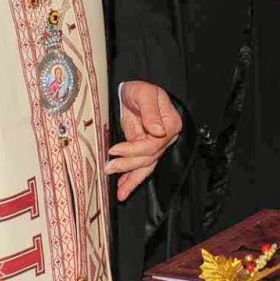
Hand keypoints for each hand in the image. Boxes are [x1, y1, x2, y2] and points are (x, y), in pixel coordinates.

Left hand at [107, 81, 182, 200]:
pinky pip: (140, 167)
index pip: (153, 145)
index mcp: (170, 124)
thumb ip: (151, 112)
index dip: (133, 150)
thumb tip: (157, 131)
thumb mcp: (145, 94)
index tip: (114, 150)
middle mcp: (165, 138)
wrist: (133, 90)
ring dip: (131, 180)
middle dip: (128, 165)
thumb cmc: (141, 89)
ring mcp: (155, 145)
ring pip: (145, 167)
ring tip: (119, 191)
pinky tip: (123, 189)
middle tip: (109, 168)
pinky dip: (132, 179)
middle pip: (148, 158)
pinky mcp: (144, 149)